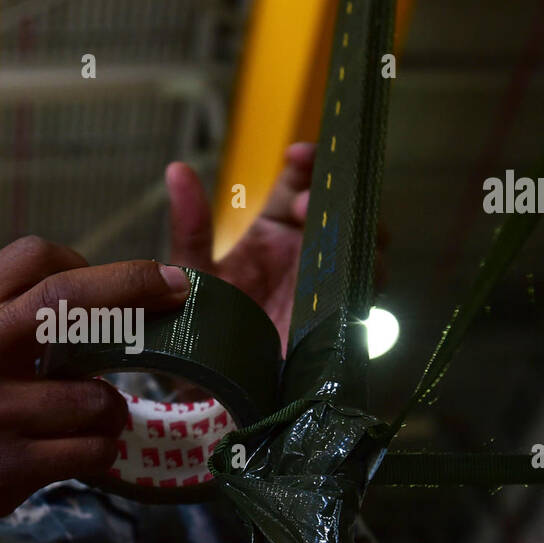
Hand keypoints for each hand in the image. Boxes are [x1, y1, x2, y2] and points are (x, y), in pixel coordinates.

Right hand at [0, 236, 190, 542]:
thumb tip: (62, 305)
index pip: (33, 256)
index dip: (88, 264)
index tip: (115, 285)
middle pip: (74, 298)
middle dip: (138, 286)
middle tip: (178, 289)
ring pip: (95, 394)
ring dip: (113, 408)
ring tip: (100, 420)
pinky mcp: (8, 468)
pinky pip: (88, 450)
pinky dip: (99, 451)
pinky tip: (86, 454)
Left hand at [166, 143, 389, 354]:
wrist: (208, 388)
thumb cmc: (200, 327)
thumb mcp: (194, 271)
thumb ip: (191, 224)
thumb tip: (177, 169)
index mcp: (272, 234)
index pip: (300, 186)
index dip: (308, 165)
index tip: (298, 154)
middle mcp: (305, 256)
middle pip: (341, 210)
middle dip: (334, 197)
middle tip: (305, 205)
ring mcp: (325, 288)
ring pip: (364, 248)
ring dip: (355, 233)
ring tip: (327, 235)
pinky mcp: (338, 323)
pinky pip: (366, 296)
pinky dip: (366, 278)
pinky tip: (351, 272)